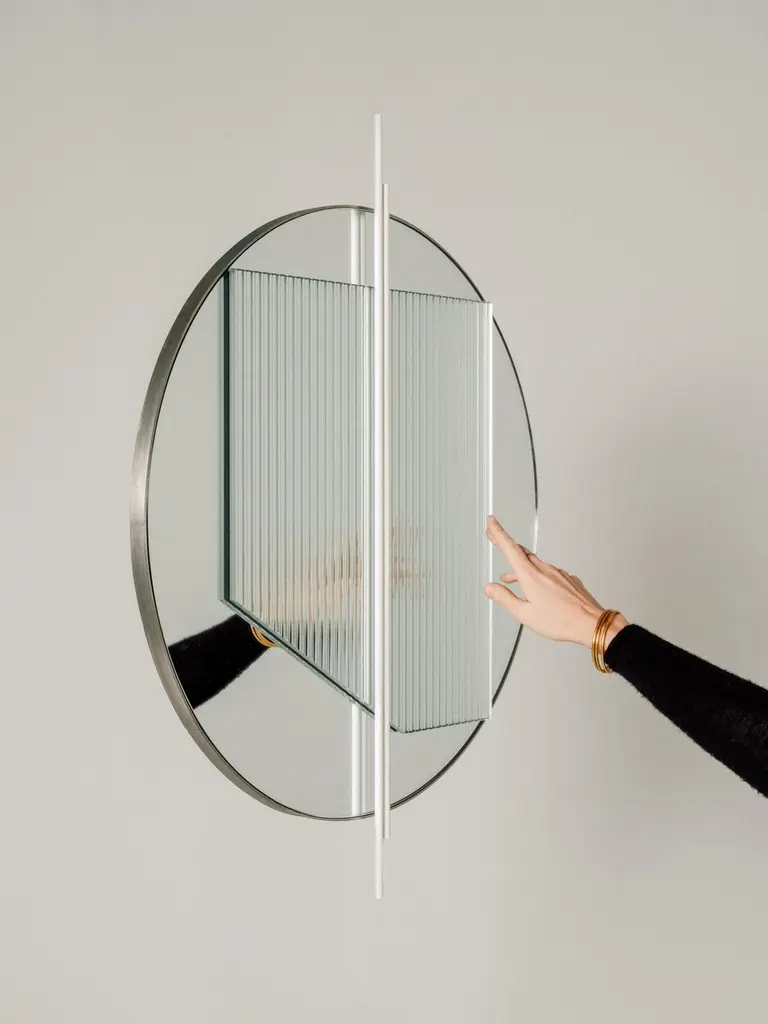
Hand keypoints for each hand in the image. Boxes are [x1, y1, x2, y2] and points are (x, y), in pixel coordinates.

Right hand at [483, 515, 626, 647]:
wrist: (590, 623)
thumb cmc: (561, 621)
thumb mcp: (525, 614)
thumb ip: (505, 598)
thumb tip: (490, 587)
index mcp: (531, 576)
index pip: (510, 548)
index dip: (498, 533)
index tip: (492, 522)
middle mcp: (545, 570)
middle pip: (522, 552)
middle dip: (507, 545)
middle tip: (496, 539)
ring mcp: (558, 573)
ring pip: (535, 564)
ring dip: (521, 566)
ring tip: (511, 577)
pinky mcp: (568, 580)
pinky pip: (548, 572)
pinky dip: (537, 574)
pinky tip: (538, 587)